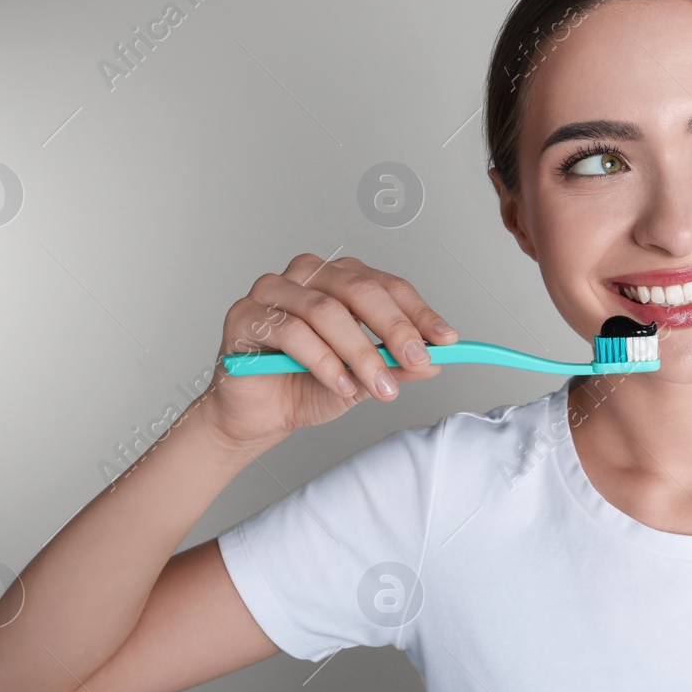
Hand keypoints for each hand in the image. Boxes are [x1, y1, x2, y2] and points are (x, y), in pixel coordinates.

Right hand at [204, 253, 458, 447]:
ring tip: (379, 386)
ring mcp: (272, 291)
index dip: (419, 312)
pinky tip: (340, 384)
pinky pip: (291, 331)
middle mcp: (308, 275)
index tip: (446, 340)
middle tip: (416, 360)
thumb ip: (395, 365)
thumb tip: (433, 361)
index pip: (386, 286)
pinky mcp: (245, 315)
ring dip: (360, 353)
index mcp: (339, 279)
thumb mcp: (364, 379)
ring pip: (326, 311)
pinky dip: (322, 361)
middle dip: (394, 329)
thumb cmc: (306, 386)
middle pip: (359, 289)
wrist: (259, 416)